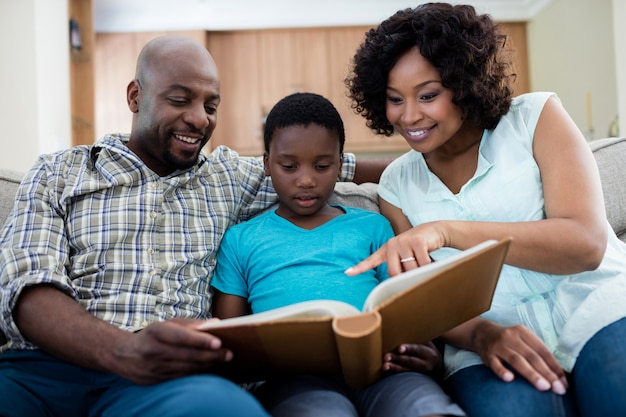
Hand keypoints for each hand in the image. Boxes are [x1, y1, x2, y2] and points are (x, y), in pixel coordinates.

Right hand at [109, 318, 232, 384]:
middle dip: (210, 355)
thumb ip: (191, 324)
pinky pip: (181, 377)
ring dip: (207, 365)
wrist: (122, 355)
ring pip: (186, 368)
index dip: (200, 340)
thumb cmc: (151, 336)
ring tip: (223, 360)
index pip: (181, 337)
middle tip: (228, 353)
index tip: (218, 342)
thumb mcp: (166, 324)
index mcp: (156, 332)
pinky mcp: (156, 380)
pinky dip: (197, 373)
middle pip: (187, 355)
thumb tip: (215, 322)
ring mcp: (154, 368)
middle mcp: (154, 351)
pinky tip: (209, 368)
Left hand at [346, 222, 447, 276]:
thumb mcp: (403, 255)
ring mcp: (404, 241)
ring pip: (410, 270)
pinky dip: (428, 266)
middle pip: (395, 273)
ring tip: (423, 262)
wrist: (433, 231)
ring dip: (420, 271)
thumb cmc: (417, 247)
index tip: (347, 273)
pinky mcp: (417, 241)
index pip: (371, 260)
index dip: (359, 267)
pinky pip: (422, 263)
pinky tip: (430, 260)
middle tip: (414, 272)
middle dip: (406, 277)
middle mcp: (392, 244)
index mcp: (386, 249)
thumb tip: (395, 285)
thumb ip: (397, 267)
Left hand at [382, 342, 441, 375]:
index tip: (399, 348)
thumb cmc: (427, 349)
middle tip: (386, 357)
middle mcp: (426, 363)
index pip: (418, 349)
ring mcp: (421, 373)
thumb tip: (404, 325)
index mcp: (429, 352)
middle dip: (397, 359)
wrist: (436, 366)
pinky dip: (394, 372)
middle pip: (410, 361)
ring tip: (384, 366)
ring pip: (406, 370)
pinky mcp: (415, 378)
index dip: (409, 349)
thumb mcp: (427, 343)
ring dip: (394, 367)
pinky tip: (386, 370)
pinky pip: (404, 375)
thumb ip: (418, 337)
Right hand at [474, 321, 567, 394]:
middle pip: (532, 356)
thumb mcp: (523, 339)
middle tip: (557, 388)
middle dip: (547, 373)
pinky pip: (494, 363)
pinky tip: (509, 379)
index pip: (543, 351)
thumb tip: (558, 374)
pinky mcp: (487, 355)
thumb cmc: (509, 340)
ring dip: (531, 374)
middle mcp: (511, 337)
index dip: (554, 367)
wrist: (482, 333)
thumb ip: (537, 352)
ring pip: (516, 360)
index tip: (563, 383)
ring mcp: (498, 346)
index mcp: (524, 332)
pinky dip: (502, 371)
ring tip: (544, 387)